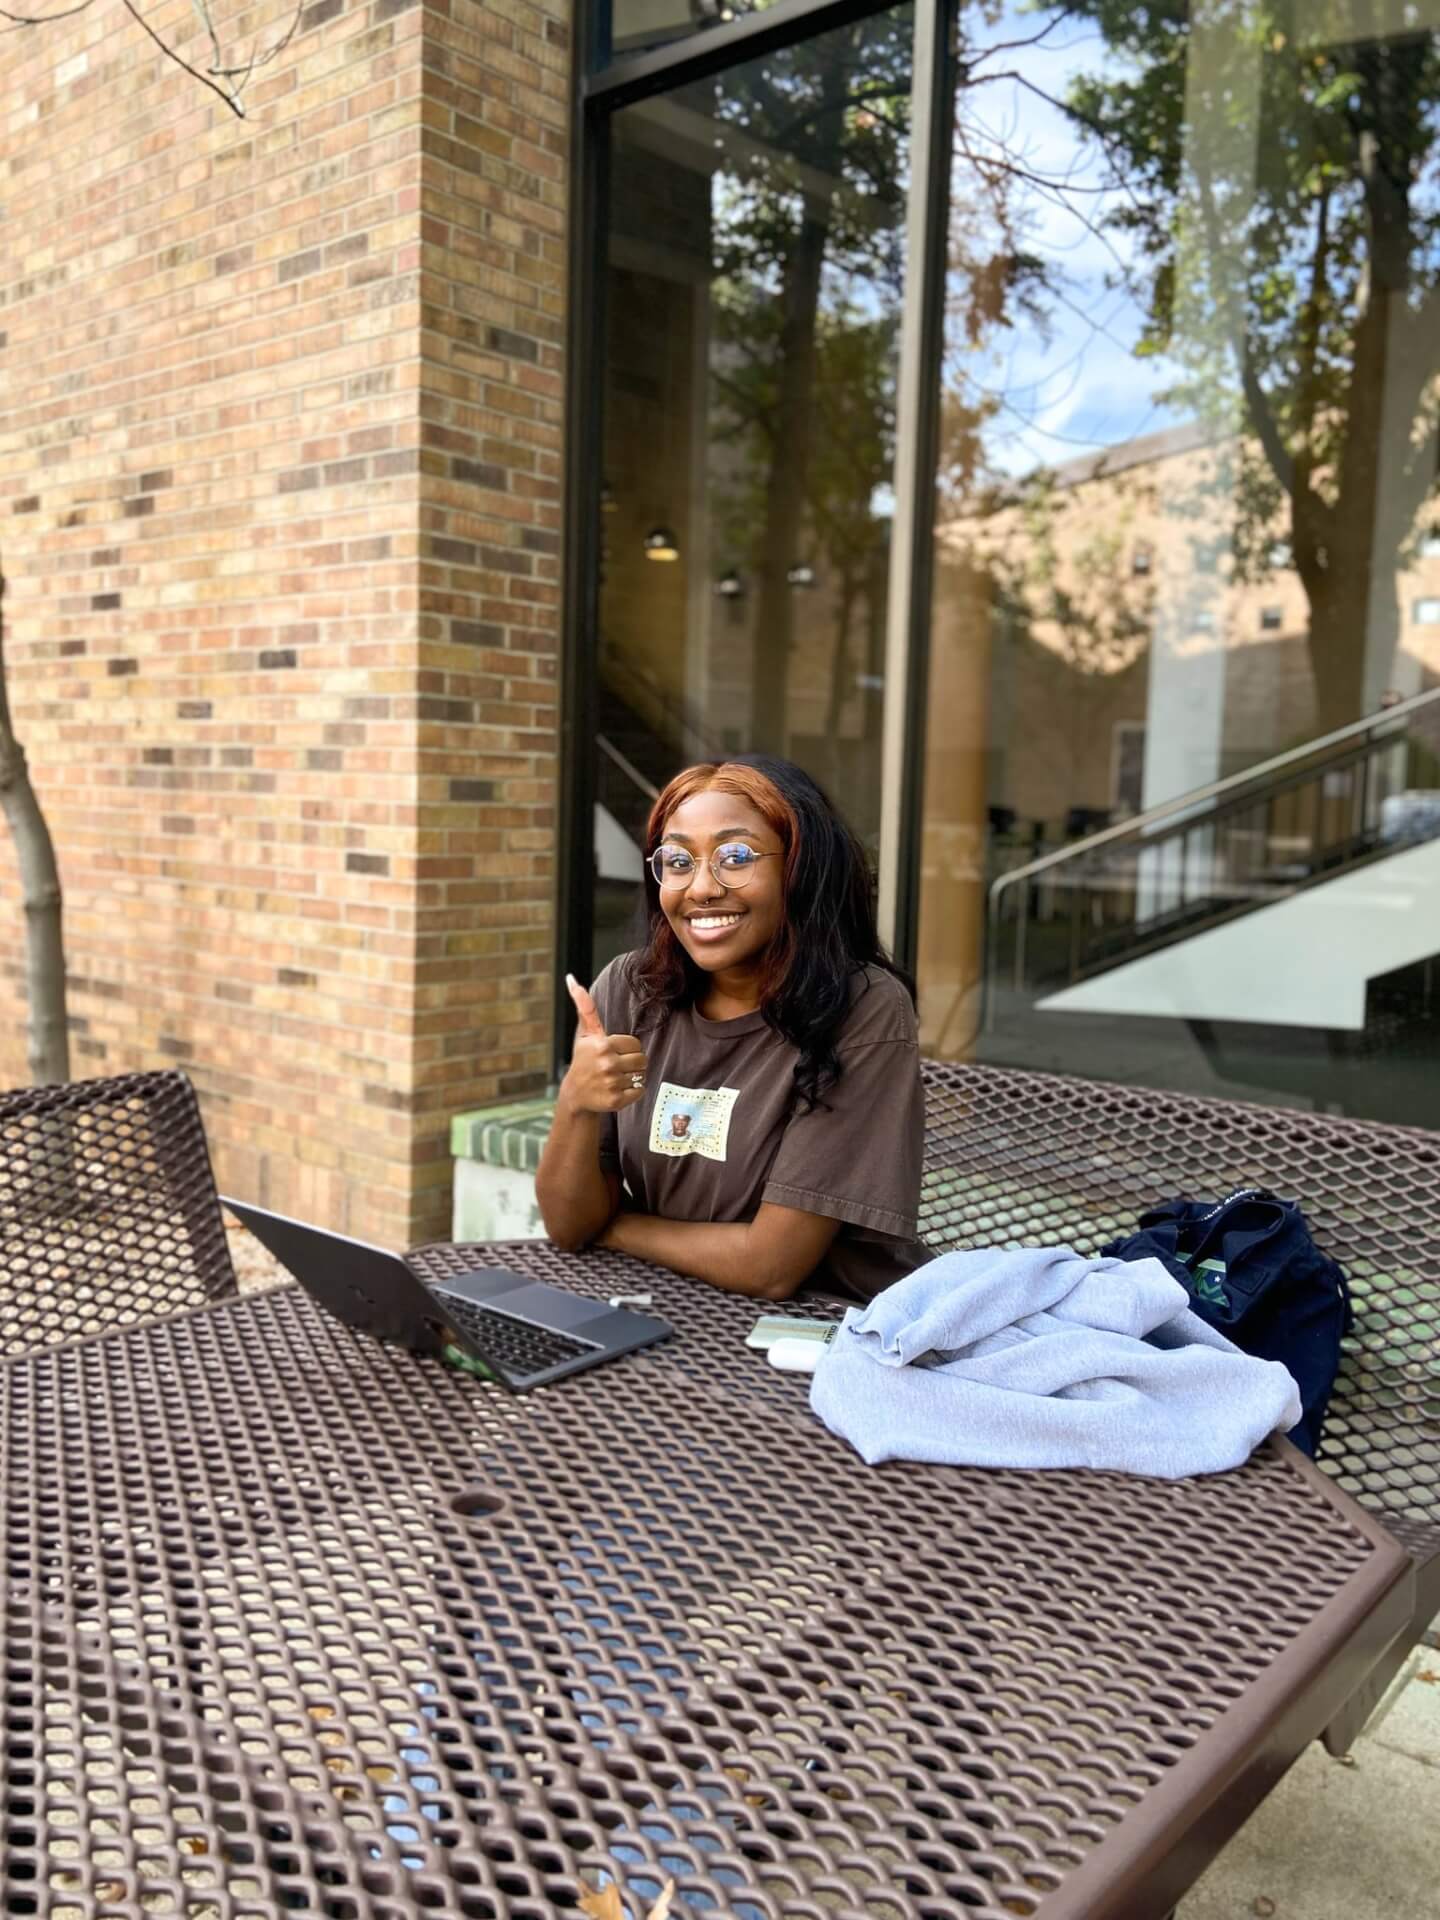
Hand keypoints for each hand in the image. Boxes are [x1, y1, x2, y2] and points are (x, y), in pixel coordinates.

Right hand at [560, 974, 648, 1115]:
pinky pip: (640, 1092)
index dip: (627, 1049)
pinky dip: (632, 1092)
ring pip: (641, 1076)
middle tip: (617, 1067)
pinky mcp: (616, 1100)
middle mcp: (607, 1064)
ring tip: (615, 1078)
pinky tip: (617, 1090)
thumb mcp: (585, 1033)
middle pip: (642, 1060)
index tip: (613, 1053)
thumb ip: (584, 1006)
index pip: (635, 1044)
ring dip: (632, 1078)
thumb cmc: (584, 1060)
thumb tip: (572, 978)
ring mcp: (611, 1083)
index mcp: (602, 1045)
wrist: (575, 1094)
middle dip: (633, 1063)